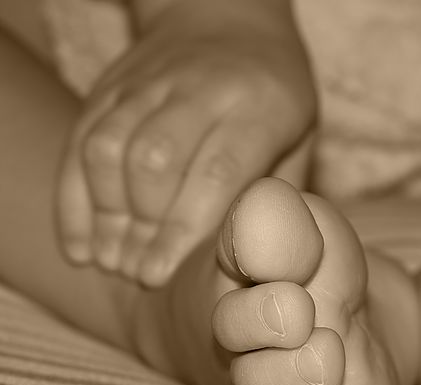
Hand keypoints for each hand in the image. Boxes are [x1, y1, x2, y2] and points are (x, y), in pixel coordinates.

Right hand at [57, 0, 315, 285]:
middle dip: (141, 229)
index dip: (183, 229)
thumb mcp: (297, 139)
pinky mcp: (110, 89)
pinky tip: (82, 248)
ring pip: (107, 149)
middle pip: (153, 161)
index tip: (161, 275)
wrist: (229, 18)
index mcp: (257, 105)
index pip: (215, 172)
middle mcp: (199, 89)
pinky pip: (79, 143)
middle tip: (140, 275)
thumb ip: (275, 195)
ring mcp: (148, 85)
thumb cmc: (275, 97)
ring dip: (103, 217)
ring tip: (114, 263)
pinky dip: (74, 202)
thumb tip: (257, 264)